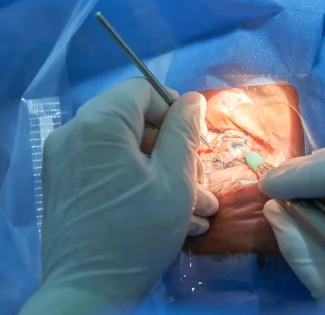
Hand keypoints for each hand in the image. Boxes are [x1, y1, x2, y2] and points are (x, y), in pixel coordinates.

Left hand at [21, 78, 217, 313]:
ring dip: (162, 172)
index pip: (142, 91)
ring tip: (196, 207)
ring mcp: (65, 161)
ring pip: (125, 149)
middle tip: (199, 182)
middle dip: (172, 149)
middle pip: (133, 121)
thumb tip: (192, 100)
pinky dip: (139, 182)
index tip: (194, 142)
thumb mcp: (175, 179)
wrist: (88, 293)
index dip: (174, 110)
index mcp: (99, 125)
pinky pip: (109, 169)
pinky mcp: (66, 185)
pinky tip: (170, 213)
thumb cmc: (139, 232)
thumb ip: (184, 132)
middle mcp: (73, 134)